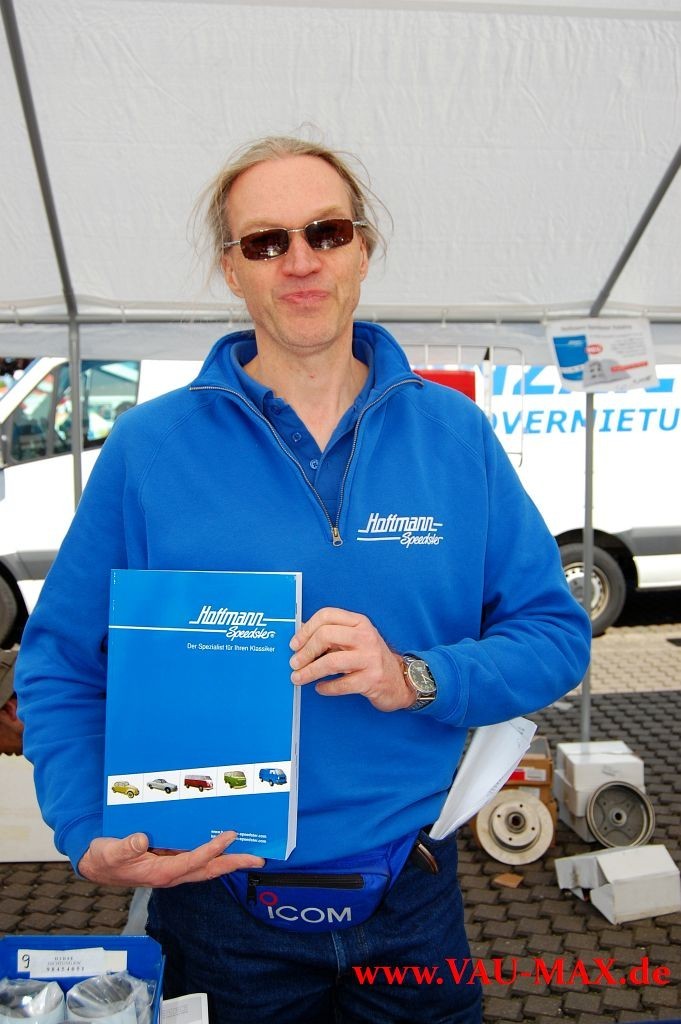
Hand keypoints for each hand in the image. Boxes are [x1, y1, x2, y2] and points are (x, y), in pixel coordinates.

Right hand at [78, 831, 264, 886]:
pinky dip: (213, 853)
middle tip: (258, 858)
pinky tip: (223, 844)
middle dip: (234, 863)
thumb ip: (125, 847)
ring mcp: (173, 868)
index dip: (213, 849)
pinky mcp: (171, 861)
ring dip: (228, 860)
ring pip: (206, 866)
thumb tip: (141, 839)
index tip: (230, 836)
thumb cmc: (105, 859)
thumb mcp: (110, 852)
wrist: (97, 865)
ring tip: (249, 852)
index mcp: (161, 872)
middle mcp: (172, 873)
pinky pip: (197, 858)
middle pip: (209, 869)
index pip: (194, 860)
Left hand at [289, 607, 411, 711]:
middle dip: (305, 651)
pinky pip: (341, 684)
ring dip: (309, 671)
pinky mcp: (372, 680)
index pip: (326, 615)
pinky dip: (326, 687)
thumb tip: (300, 636)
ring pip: (330, 662)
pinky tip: (320, 688)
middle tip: (294, 663)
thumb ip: (332, 635)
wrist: (399, 681)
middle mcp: (366, 637)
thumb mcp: (355, 640)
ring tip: (298, 678)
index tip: (294, 644)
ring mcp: (370, 658)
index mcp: (359, 622)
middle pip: (326, 636)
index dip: (305, 629)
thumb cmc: (370, 659)